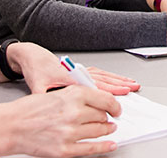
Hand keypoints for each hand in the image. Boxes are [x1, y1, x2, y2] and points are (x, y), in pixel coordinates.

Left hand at [5, 41, 138, 95]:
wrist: (32, 56)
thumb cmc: (35, 70)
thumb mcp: (37, 87)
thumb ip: (45, 99)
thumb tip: (49, 110)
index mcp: (72, 79)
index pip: (95, 87)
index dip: (110, 93)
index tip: (121, 98)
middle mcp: (79, 74)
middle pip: (104, 80)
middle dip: (121, 85)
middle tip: (134, 88)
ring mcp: (81, 71)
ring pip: (105, 75)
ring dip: (119, 79)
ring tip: (132, 83)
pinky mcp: (80, 70)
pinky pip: (100, 73)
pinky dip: (111, 76)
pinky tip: (118, 79)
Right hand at [5, 85, 120, 157]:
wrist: (11, 126)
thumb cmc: (30, 109)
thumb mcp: (57, 94)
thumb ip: (78, 97)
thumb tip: (98, 103)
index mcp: (74, 95)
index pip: (105, 99)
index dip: (115, 105)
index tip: (117, 108)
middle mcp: (74, 113)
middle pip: (103, 116)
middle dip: (106, 118)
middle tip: (108, 119)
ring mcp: (70, 132)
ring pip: (99, 131)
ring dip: (106, 130)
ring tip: (108, 129)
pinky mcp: (65, 149)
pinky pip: (91, 148)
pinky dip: (103, 147)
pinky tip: (110, 144)